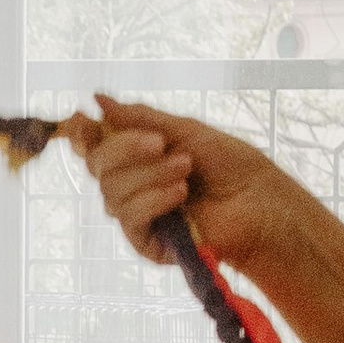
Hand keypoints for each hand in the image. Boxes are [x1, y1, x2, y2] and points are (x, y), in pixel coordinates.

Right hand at [67, 97, 315, 299]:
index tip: (83, 119)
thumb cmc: (230, 165)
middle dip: (125, 149)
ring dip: (149, 174)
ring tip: (186, 168)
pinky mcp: (147, 243)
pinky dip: (152, 200)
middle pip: (97, 166)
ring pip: (111, 192)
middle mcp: (131, 186)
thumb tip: (98, 99)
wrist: (260, 202)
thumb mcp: (183, 130)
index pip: (95, 146)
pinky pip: (129, 218)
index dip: (84, 134)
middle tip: (160, 142)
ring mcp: (137, 216)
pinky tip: (180, 194)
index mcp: (137, 159)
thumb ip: (139, 118)